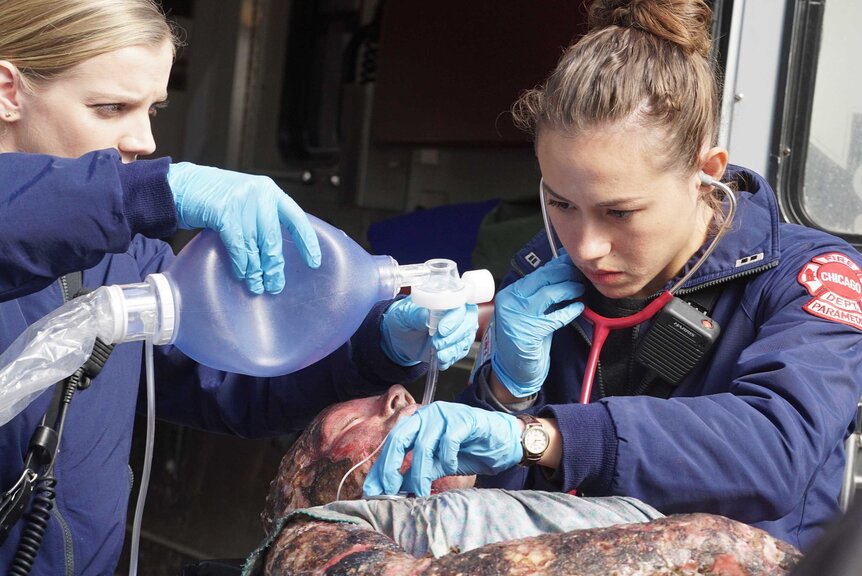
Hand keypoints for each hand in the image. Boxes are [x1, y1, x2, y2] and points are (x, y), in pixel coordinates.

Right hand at [167, 163, 320, 293]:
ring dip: (256, 270)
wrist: (185, 185)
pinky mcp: (223, 212)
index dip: (307, 241)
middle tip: (275, 284)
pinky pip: (238, 246)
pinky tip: (242, 274)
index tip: (314, 261)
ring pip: (255, 245)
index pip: (297, 218)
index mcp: (271, 191)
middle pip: (273, 238)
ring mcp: (242, 202)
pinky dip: (240, 263)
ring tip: (257, 285)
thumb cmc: (217, 196)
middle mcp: (260, 195)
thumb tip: (274, 253)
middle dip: (274, 265)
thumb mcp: (248, 199)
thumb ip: (263, 217)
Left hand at [363, 402, 521, 496]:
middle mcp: (427, 414)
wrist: (505, 441)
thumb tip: (394, 489)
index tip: (372, 491)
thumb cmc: (471, 450)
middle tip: (388, 492)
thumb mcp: (439, 464)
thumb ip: (417, 472)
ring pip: (423, 445)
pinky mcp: (464, 419)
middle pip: (399, 438)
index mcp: (418, 422)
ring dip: (419, 473)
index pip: (392, 443)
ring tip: (420, 492)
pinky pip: (448, 441)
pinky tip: (452, 466)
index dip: (381, 467)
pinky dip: (448, 458)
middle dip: (390, 468)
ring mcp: (445, 414)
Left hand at [380, 297, 478, 369]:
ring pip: (466, 339)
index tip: (442, 330)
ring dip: (452, 349)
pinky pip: (460, 352)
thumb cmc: (404, 318)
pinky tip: (440, 359)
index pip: (461, 303)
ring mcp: (459, 329)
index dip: (455, 317)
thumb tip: (426, 316)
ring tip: (437, 353)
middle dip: (454, 336)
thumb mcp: (404, 314)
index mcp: (447, 298)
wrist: (400, 337)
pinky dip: (451, 358)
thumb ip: (416, 314)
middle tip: (437, 343)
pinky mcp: (457, 345)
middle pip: (468, 322)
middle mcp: (457, 312)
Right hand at [491, 253, 583, 397]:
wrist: (512, 369)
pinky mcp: (529, 333)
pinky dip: (570, 311)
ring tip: (581, 289)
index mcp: (510, 294)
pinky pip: (556, 317)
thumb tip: (562, 271)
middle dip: (565, 273)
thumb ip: (540, 294)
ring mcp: (518, 317)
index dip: (557, 266)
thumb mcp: (528, 312)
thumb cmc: (524, 339)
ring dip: (569, 289)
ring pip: (549, 294)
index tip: (572, 263)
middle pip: (543, 278)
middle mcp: (511, 302)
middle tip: (580, 274)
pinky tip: (579, 307)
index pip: (537, 273)